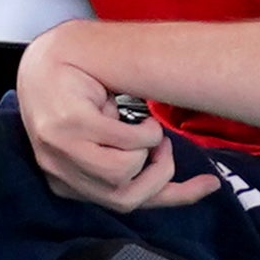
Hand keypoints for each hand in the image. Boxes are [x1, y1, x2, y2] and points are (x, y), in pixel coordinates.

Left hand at [17, 28, 219, 213]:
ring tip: (145, 127)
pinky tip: (140, 118)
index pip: (122, 204)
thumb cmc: (78, 96)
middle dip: (161, 174)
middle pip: (125, 198)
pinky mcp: (68, 125)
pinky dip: (144, 132)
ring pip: (124, 173)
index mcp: (66, 182)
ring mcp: (59, 149)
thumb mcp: (104, 136)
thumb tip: (178, 181)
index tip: (209, 185)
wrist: (49, 55)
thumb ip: (129, 161)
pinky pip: (124, 143)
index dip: (173, 198)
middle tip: (165, 147)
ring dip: (148, 149)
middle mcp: (58, 172)